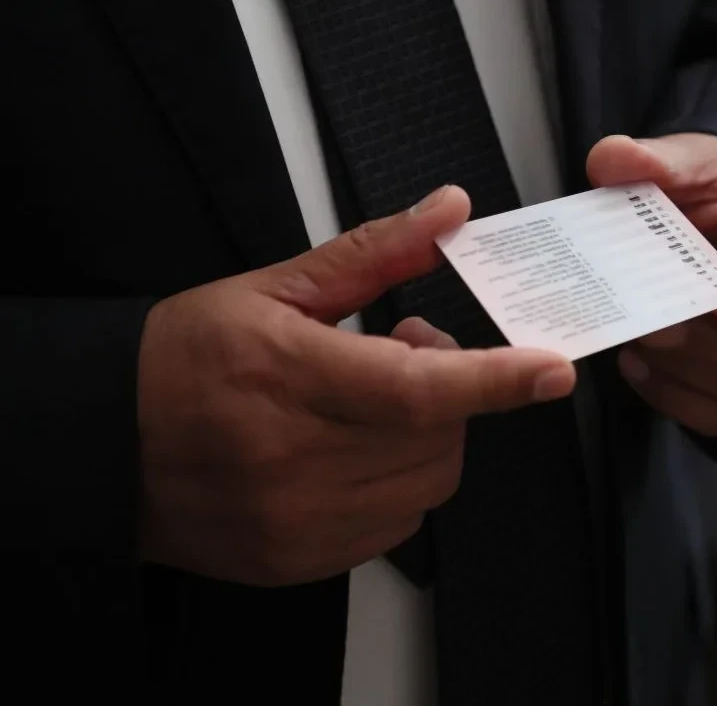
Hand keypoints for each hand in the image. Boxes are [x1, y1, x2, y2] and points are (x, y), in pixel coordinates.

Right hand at [136, 186, 575, 586]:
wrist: (109, 446)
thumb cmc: (186, 359)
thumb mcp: (274, 288)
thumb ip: (373, 254)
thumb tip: (448, 211)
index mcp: (287, 376)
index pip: (412, 388)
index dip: (492, 379)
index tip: (551, 368)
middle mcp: (293, 458)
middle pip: (436, 435)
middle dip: (448, 391)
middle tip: (403, 352)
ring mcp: (297, 519)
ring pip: (428, 482)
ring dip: (429, 437)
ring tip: (373, 403)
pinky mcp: (299, 560)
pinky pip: (398, 524)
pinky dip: (400, 482)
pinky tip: (356, 451)